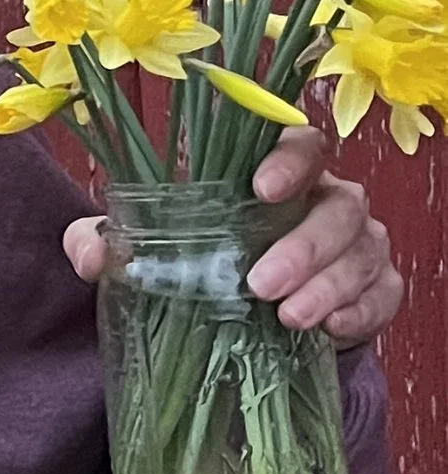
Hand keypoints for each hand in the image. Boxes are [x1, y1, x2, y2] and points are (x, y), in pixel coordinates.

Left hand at [62, 127, 403, 346]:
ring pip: (362, 252)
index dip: (289, 158)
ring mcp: (359, 245)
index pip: (302, 144)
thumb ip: (109, 240)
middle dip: (303, 244)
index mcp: (279, 175)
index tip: (262, 187)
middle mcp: (328, 202)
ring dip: (328, 284)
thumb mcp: (149, 250)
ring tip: (289, 317)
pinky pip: (383, 295)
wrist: (252, 322)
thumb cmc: (203, 264)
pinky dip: (361, 311)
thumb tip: (90, 253)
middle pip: (338, 206)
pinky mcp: (375, 291)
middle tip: (260, 284)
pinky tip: (329, 329)